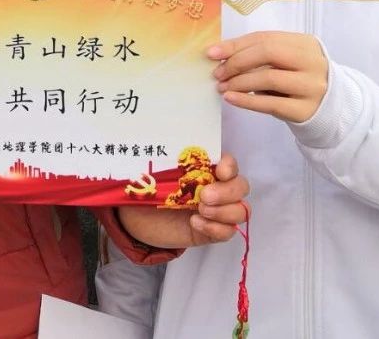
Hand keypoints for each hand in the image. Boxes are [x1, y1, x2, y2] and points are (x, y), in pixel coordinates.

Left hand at [117, 154, 248, 248]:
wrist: (136, 220)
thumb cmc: (147, 190)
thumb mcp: (153, 171)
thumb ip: (164, 160)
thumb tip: (164, 145)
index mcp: (204, 169)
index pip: (230, 163)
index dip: (230, 166)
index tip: (219, 171)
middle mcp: (216, 188)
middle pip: (241, 186)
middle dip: (227, 192)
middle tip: (204, 197)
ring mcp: (216, 211)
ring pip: (242, 210)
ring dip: (224, 212)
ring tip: (199, 211)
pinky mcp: (211, 231)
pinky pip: (229, 232)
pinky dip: (216, 229)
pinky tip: (195, 224)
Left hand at [209, 32, 328, 122]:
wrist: (327, 108)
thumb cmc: (297, 79)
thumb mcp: (284, 61)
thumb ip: (258, 54)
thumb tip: (218, 54)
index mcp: (305, 43)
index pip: (264, 38)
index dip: (235, 44)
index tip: (212, 53)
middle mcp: (312, 62)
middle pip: (268, 53)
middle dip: (237, 62)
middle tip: (218, 74)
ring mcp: (311, 86)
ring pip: (269, 78)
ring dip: (239, 82)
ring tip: (222, 88)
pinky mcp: (305, 110)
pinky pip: (271, 104)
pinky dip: (247, 101)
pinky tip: (230, 99)